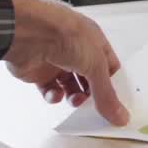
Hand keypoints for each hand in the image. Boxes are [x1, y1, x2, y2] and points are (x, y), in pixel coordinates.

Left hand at [2, 0, 129, 125]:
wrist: (28, 33)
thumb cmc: (64, 33)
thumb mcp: (96, 65)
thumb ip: (107, 94)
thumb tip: (119, 114)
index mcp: (94, 42)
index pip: (109, 66)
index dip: (112, 84)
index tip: (114, 102)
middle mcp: (75, 50)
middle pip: (89, 78)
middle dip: (92, 94)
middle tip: (94, 106)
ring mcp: (56, 60)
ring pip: (69, 86)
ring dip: (73, 97)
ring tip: (74, 100)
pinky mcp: (38, 71)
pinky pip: (49, 89)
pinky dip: (53, 96)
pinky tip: (55, 94)